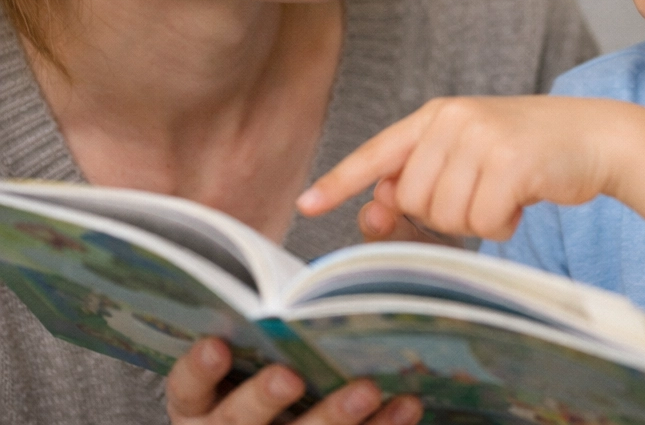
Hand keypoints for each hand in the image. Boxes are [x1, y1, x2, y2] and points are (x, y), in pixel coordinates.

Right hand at [167, 337, 421, 424]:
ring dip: (335, 417)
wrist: (289, 418)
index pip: (189, 388)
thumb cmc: (269, 366)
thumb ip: (267, 322)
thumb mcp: (255, 349)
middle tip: (291, 376)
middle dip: (264, 399)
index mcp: (201, 403)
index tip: (218, 346)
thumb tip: (302, 282)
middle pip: (238, 423)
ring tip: (369, 388)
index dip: (200, 369)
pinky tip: (407, 403)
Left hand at [298, 96, 623, 239]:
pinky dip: (503, 223)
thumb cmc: (525, 152)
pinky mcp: (512, 161)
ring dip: (476, 219)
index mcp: (437, 114)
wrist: (592, 135)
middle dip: (442, 213)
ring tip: (505, 189)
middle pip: (411, 200)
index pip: (378, 152)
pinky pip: (484, 222)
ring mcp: (482, 138)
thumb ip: (422, 180)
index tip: (306, 207)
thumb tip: (374, 212)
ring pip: (445, 216)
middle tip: (480, 191)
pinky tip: (523, 198)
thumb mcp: (468, 156)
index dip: (341, 182)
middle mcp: (453, 119)